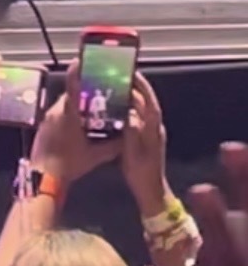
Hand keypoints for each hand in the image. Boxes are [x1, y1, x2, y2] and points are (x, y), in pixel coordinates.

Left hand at [31, 62, 119, 184]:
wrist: (43, 176)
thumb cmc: (69, 164)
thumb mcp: (95, 156)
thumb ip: (113, 146)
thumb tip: (126, 138)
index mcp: (69, 113)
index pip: (73, 85)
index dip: (77, 70)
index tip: (81, 58)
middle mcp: (56, 111)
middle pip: (72, 95)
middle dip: (84, 93)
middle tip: (98, 93)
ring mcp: (48, 117)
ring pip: (65, 104)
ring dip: (77, 105)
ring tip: (91, 111)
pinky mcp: (44, 124)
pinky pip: (58, 113)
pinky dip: (69, 115)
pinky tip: (78, 126)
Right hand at [121, 72, 169, 215]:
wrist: (151, 192)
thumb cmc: (141, 172)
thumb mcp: (132, 152)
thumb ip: (130, 131)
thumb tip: (127, 112)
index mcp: (153, 129)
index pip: (150, 102)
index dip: (143, 86)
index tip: (132, 73)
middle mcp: (154, 128)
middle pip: (144, 103)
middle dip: (132, 89)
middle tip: (115, 78)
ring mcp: (150, 134)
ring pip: (140, 110)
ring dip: (128, 99)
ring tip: (112, 90)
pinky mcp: (145, 140)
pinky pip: (136, 118)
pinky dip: (126, 111)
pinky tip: (113, 110)